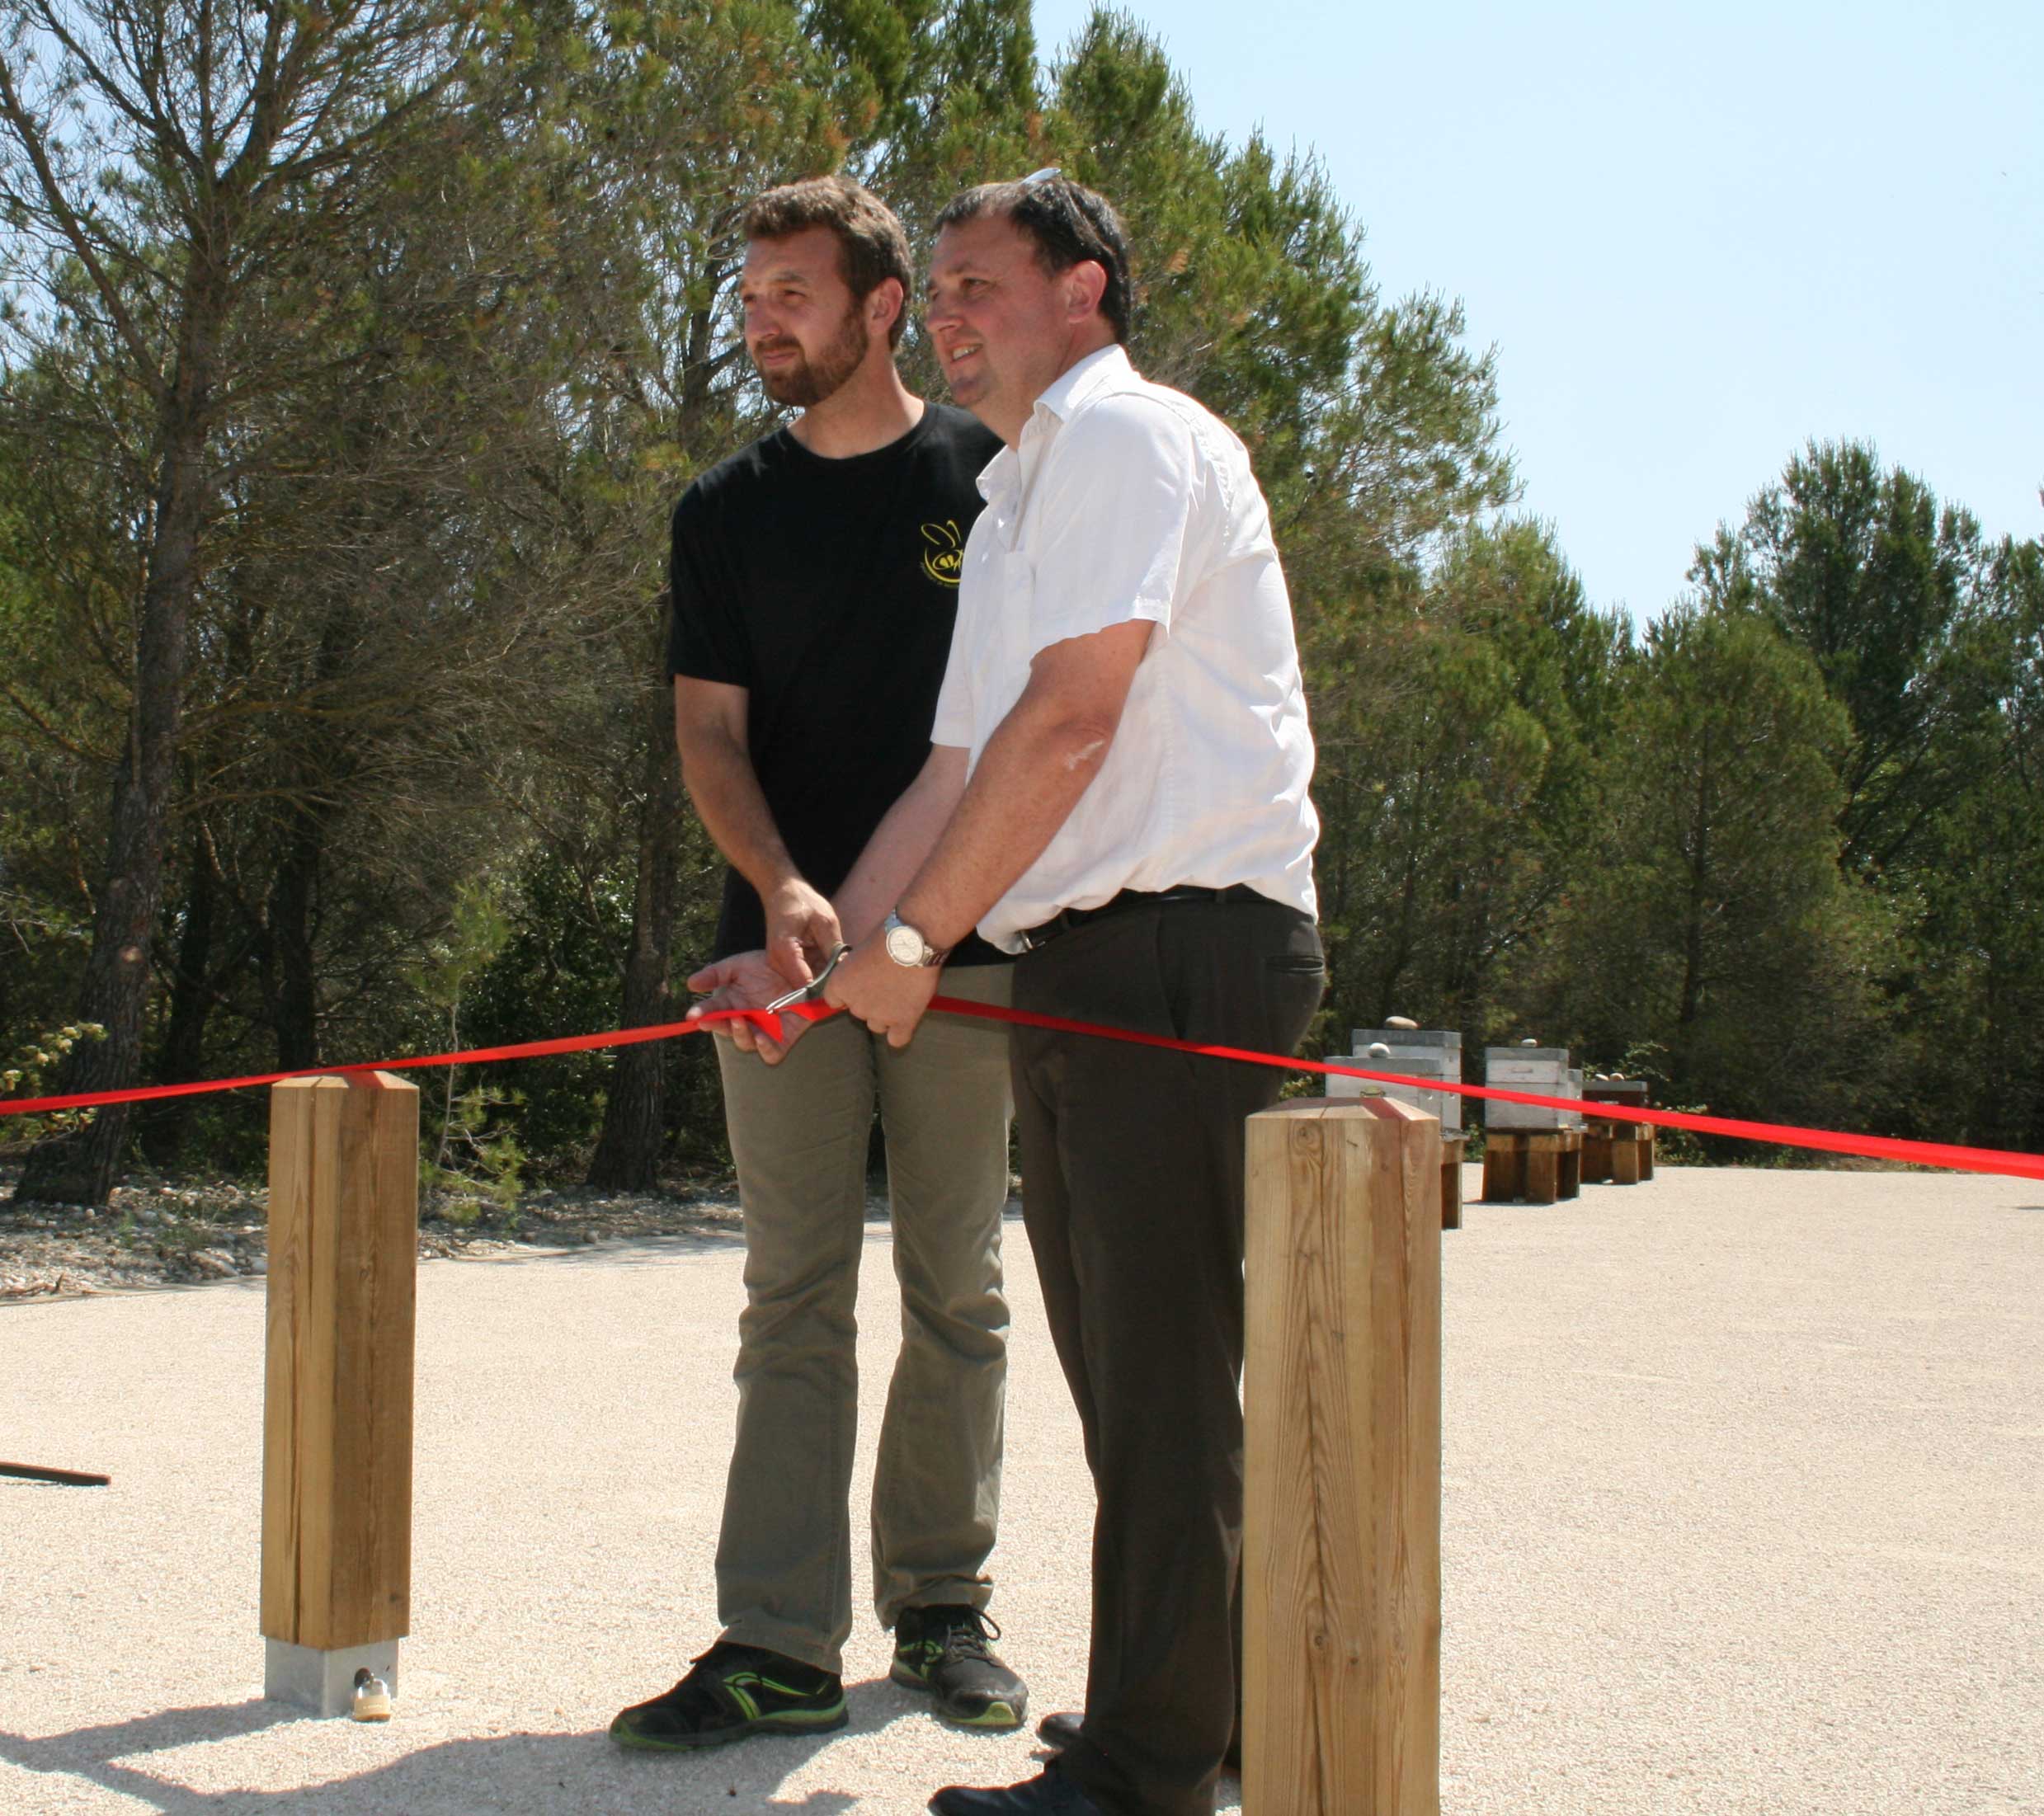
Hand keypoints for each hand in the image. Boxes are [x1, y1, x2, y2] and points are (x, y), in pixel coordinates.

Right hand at [686, 949, 816, 1064]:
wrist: (801, 966)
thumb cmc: (768, 967)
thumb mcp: (738, 965)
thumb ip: (715, 974)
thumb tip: (690, 984)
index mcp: (731, 1004)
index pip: (712, 1013)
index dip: (702, 1015)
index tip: (692, 1015)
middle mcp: (745, 1019)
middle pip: (727, 1030)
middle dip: (718, 1026)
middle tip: (712, 1019)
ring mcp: (764, 1029)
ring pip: (747, 1043)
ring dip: (740, 1035)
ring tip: (738, 1021)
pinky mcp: (785, 1037)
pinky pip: (773, 1053)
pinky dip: (766, 1049)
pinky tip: (761, 1038)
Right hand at [764, 879, 842, 990]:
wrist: (782, 891)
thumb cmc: (804, 902)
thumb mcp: (825, 921)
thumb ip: (833, 948)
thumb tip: (844, 971)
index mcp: (786, 950)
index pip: (805, 984)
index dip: (825, 991)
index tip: (844, 990)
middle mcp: (777, 962)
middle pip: (803, 987)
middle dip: (825, 988)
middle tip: (848, 983)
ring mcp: (778, 964)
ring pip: (803, 983)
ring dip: (822, 981)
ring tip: (841, 973)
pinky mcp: (783, 963)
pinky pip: (802, 975)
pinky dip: (817, 973)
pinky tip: (831, 966)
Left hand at [824, 940, 939, 1047]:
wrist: (912, 941)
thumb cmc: (886, 937)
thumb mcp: (861, 950)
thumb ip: (856, 969)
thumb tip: (862, 973)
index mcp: (840, 985)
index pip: (834, 1000)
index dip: (848, 993)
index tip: (860, 984)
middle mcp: (855, 1005)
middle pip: (858, 1012)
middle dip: (870, 1001)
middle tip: (886, 984)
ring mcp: (879, 1016)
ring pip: (877, 1025)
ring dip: (885, 1015)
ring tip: (901, 996)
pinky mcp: (903, 1022)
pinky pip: (897, 1040)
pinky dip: (900, 1033)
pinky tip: (906, 1020)